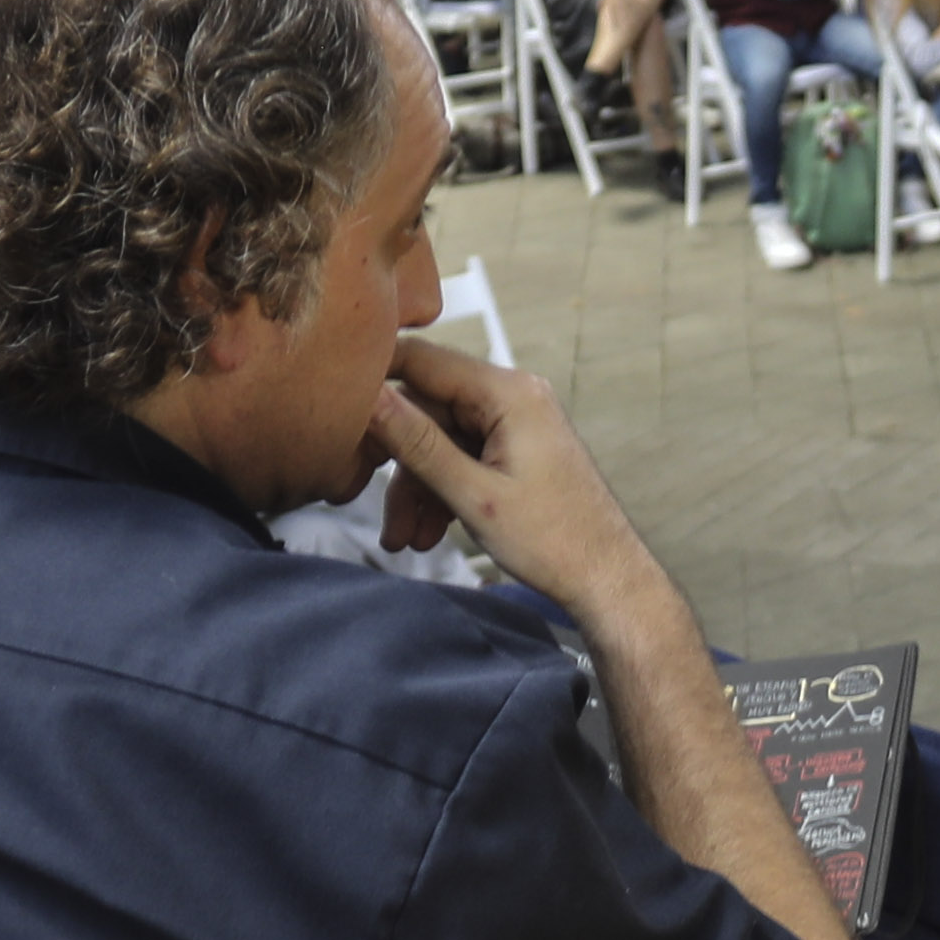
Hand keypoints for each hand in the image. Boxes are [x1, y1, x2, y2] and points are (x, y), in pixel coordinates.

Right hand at [364, 335, 659, 615]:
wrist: (606, 579)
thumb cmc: (554, 541)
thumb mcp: (473, 494)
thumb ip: (417, 443)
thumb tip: (369, 397)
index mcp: (509, 393)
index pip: (421, 360)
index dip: (373, 380)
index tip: (333, 409)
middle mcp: (515, 396)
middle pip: (428, 408)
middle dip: (398, 462)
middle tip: (365, 501)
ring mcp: (517, 422)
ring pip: (440, 440)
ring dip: (417, 488)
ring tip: (404, 539)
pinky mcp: (517, 448)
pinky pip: (462, 456)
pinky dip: (441, 491)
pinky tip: (425, 533)